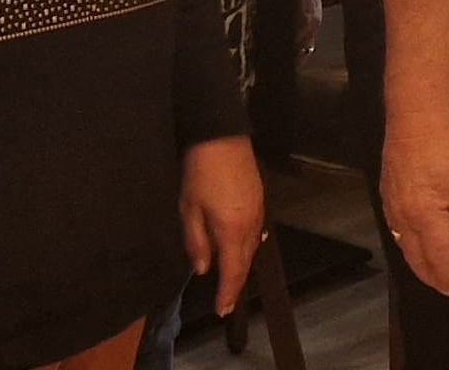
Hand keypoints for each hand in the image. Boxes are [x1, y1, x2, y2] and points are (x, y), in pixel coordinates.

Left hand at [181, 136, 265, 316]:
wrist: (222, 137)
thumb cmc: (200, 173)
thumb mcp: (189, 208)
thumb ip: (196, 242)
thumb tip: (203, 268)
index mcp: (232, 231)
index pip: (233, 271)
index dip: (227, 293)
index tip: (222, 311)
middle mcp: (250, 225)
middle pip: (245, 262)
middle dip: (236, 284)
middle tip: (226, 302)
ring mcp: (258, 211)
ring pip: (253, 247)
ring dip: (242, 265)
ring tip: (232, 279)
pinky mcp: (260, 199)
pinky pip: (257, 232)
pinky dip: (250, 246)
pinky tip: (245, 247)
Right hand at [381, 111, 448, 295]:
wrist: (414, 116)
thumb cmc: (446, 143)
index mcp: (426, 214)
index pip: (441, 254)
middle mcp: (405, 216)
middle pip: (418, 257)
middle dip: (434, 276)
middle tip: (448, 289)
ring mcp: (392, 207)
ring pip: (404, 247)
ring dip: (419, 265)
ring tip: (433, 276)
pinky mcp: (387, 197)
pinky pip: (396, 232)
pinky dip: (407, 247)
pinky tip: (414, 248)